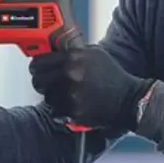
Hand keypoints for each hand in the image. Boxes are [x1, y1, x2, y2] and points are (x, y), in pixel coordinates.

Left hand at [28, 45, 153, 135]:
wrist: (127, 99)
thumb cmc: (111, 75)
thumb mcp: (94, 54)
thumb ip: (72, 51)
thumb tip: (52, 51)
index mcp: (73, 58)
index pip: (39, 62)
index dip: (36, 66)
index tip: (37, 68)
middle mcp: (70, 75)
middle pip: (38, 81)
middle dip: (40, 82)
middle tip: (46, 83)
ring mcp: (71, 95)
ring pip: (46, 97)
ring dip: (52, 96)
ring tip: (64, 94)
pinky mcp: (74, 112)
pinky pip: (55, 111)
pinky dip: (60, 109)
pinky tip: (71, 104)